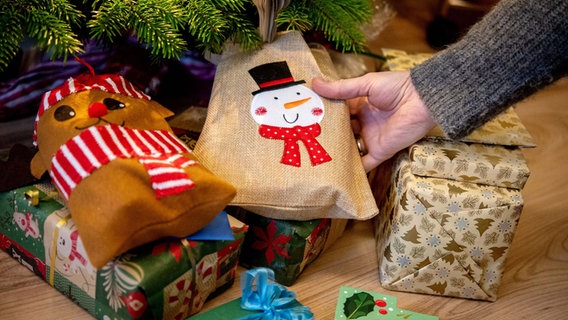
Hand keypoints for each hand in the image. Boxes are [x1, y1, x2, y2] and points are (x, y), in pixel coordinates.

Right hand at [312, 71, 435, 171]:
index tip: (303, 119)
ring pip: (349, 148)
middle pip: (341, 132)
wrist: (422, 99)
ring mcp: (370, 138)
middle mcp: (363, 123)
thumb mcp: (365, 84)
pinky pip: (364, 164)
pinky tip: (335, 174)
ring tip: (313, 159)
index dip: (322, 115)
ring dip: (336, 153)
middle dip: (326, 136)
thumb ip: (340, 88)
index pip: (337, 112)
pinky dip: (353, 170)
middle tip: (303, 141)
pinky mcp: (379, 152)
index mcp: (360, 105)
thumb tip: (314, 83)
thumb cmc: (396, 87)